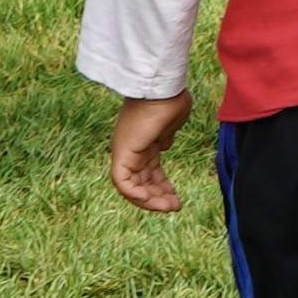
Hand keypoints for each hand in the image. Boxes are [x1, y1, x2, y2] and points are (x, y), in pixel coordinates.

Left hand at [107, 92, 195, 212]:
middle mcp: (131, 150)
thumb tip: (164, 145)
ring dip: (150, 200)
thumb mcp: (170, 124)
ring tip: (170, 207)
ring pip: (131, 186)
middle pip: (142, 181)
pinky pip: (122, 182)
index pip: (149, 172)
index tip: (176, 197)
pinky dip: (134, 193)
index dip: (161, 186)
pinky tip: (150, 199)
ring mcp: (125, 152)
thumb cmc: (170, 100)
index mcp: (143, 143)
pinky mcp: (121, 153)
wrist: (163, 89)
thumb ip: (166, 136)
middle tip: (175, 207)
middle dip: (158, 196)